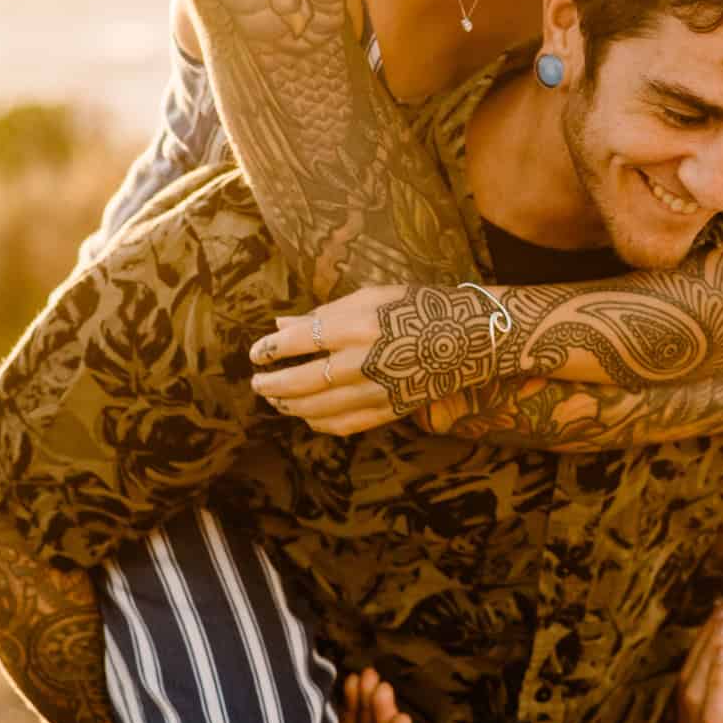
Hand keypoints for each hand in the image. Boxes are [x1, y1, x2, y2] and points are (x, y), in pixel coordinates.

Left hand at [250, 282, 510, 433]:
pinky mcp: (387, 412)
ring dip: (288, 405)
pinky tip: (307, 415)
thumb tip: (280, 325)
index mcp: (355, 326)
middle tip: (256, 382)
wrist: (466, 338)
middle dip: (270, 384)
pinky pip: (341, 426)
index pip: (297, 342)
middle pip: (300, 382)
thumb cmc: (416, 307)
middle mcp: (361, 363)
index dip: (269, 350)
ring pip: (316, 410)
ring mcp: (374, 392)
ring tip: (276, 397)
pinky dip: (317, 423)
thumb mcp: (370, 297)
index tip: (255, 353)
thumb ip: (324, 314)